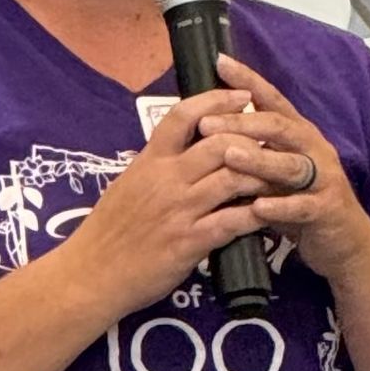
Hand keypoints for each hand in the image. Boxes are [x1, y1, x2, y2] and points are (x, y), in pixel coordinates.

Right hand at [73, 86, 283, 319]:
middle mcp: (166, 179)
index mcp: (148, 161)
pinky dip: (257, 215)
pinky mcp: (190, 242)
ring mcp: (180, 210)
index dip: (215, 100)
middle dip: (251, 138)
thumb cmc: (106, 232)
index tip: (241, 96)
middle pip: (219, 142)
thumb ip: (154, 167)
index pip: (182, 115)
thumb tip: (177, 151)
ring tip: (279, 175)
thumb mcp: (127, 186)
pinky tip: (271, 214)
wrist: (90, 274)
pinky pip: (234, 221)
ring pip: (233, 177)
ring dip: (262, 174)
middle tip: (271, 142)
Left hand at [211, 53, 369, 282]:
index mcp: (299, 135)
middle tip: (207, 123)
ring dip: (259, 159)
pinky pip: (303, 206)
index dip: (247, 80)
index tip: (219, 61)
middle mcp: (314, 149)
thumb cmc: (303, 204)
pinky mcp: (328, 210)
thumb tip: (209, 130)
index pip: (271, 100)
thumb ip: (253, 152)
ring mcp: (324, 179)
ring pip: (291, 165)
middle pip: (278, 127)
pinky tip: (259, 207)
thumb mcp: (277, 173)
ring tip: (229, 156)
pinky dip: (281, 206)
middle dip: (242, 122)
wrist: (346, 244)